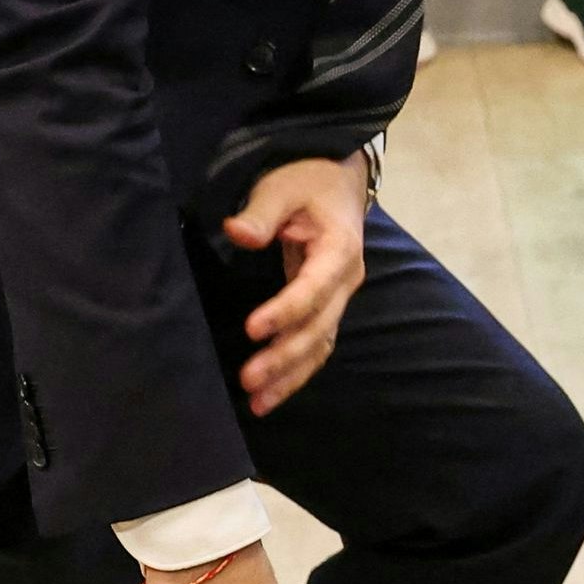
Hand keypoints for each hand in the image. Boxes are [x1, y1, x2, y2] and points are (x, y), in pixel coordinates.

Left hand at [223, 151, 371, 416]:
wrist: (337, 180)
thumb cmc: (307, 181)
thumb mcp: (282, 186)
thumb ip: (260, 212)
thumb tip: (237, 232)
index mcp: (339, 249)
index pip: (313, 289)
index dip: (285, 312)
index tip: (252, 329)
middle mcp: (346, 280)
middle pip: (319, 327)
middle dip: (284, 357)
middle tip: (248, 380)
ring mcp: (340, 297)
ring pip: (320, 344)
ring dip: (291, 375)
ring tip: (258, 403)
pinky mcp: (327, 306)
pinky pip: (317, 345)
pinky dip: (297, 371)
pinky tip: (272, 393)